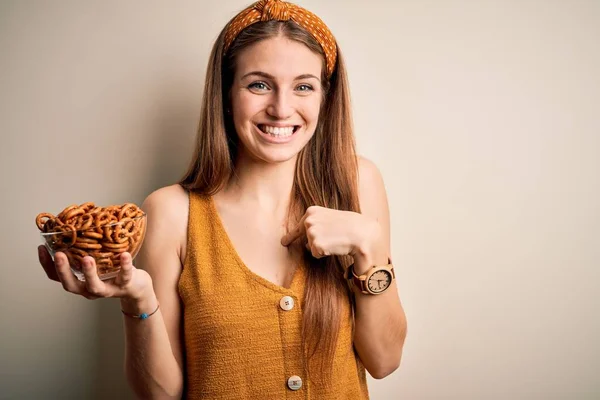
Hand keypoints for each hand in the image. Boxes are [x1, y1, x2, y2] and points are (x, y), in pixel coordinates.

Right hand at [37, 245, 152, 300]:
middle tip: (58, 255)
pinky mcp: (125, 285)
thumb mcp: (96, 260)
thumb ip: (85, 250)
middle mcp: (89, 289)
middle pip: (70, 285)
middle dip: (63, 270)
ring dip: (89, 272)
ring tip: (87, 259)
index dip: (47, 264)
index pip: (56, 277)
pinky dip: (124, 266)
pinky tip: (125, 254)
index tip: (41, 248)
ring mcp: (106, 289)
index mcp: (79, 281)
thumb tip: (76, 223)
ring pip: (94, 286)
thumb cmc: (112, 270)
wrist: (136, 287)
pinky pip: (124, 276)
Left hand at [280, 206, 378, 258]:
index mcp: (312, 211)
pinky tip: (335, 246)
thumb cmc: (352, 226)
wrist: (363, 233)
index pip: (299, 226)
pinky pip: (316, 254)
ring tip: (336, 241)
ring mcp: (312, 232)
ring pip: (311, 248)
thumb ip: (318, 223)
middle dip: (316, 243)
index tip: (283, 242)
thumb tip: (304, 242)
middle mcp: (309, 220)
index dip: (291, 236)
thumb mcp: (331, 218)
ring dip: (322, 248)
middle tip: (333, 239)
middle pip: (307, 239)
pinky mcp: (316, 244)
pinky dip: (325, 254)